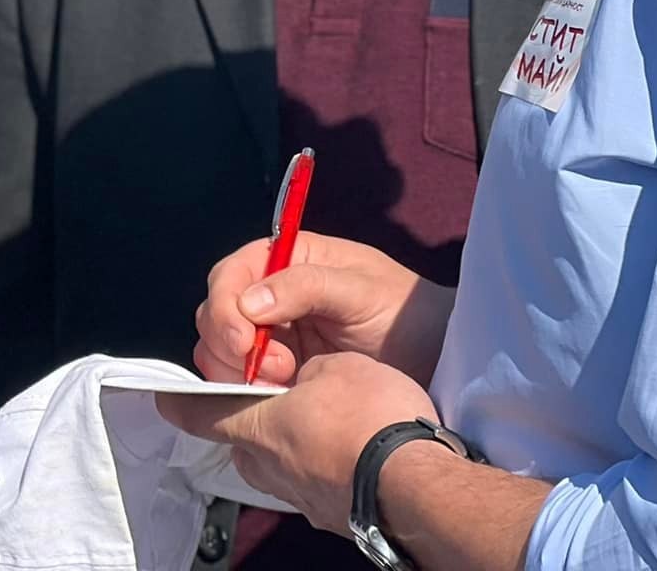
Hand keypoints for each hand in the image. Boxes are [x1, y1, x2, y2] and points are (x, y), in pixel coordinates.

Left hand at [160, 351, 436, 531]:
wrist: (419, 490)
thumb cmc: (370, 420)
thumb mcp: (335, 365)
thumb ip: (307, 371)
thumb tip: (309, 381)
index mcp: (254, 428)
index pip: (195, 414)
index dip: (179, 399)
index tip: (167, 394)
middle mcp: (267, 469)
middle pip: (242, 439)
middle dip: (256, 416)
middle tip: (284, 390)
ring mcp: (299, 499)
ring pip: (279, 463)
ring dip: (294, 441)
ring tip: (331, 418)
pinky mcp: (331, 515)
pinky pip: (314, 482)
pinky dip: (326, 463)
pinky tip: (356, 448)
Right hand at [193, 233, 454, 387]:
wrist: (440, 360)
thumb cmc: (407, 314)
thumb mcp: (362, 291)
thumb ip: (306, 286)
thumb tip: (248, 302)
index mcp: (289, 259)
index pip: (232, 273)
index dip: (225, 304)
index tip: (242, 341)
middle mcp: (273, 294)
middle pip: (216, 312)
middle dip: (231, 343)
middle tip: (275, 371)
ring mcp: (274, 336)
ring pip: (220, 349)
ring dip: (237, 371)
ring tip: (283, 383)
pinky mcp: (280, 373)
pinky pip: (240, 380)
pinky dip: (247, 391)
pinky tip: (283, 396)